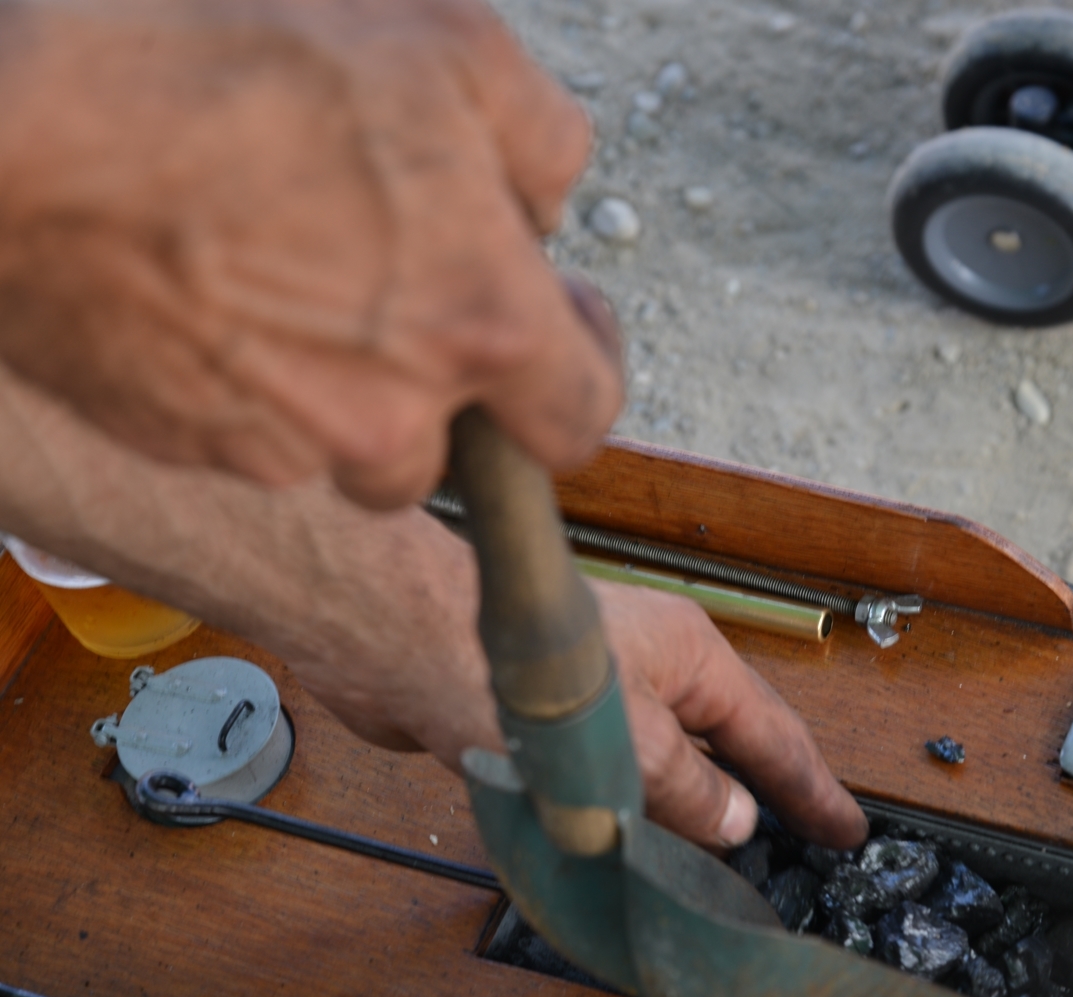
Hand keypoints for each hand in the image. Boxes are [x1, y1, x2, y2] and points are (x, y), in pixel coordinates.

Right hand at [0, 0, 621, 508]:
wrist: (13, 130)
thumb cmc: (216, 67)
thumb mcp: (445, 41)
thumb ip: (542, 138)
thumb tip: (548, 200)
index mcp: (481, 321)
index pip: (582, 419)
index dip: (580, 372)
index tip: (563, 328)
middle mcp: (391, 412)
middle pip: (455, 447)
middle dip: (449, 380)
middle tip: (404, 285)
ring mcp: (282, 442)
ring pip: (350, 444)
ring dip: (350, 385)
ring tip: (297, 272)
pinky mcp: (188, 442)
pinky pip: (257, 432)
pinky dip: (257, 376)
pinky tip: (221, 283)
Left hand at [278, 560, 866, 851]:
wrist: (405, 645)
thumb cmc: (512, 673)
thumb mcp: (625, 747)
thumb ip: (686, 793)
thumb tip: (733, 822)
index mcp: (689, 655)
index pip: (772, 732)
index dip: (811, 787)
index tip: (845, 826)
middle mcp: (654, 664)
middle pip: (726, 740)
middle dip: (763, 793)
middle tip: (802, 843)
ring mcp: (605, 687)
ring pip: (670, 757)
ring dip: (693, 806)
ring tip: (725, 858)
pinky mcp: (555, 713)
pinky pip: (618, 767)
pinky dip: (636, 805)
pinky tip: (637, 839)